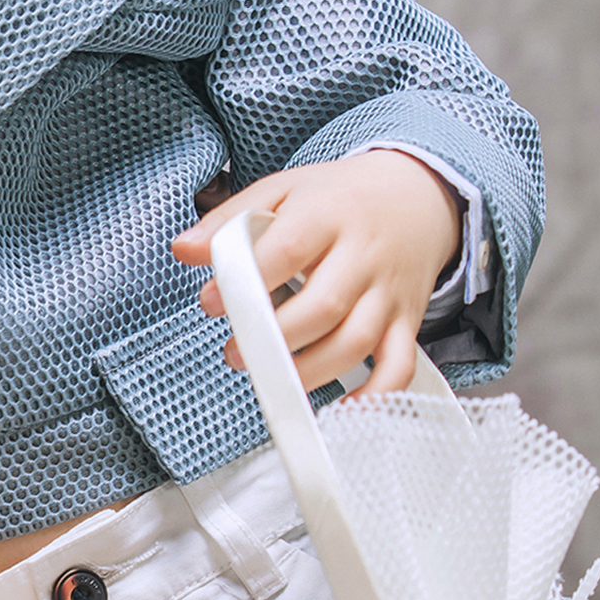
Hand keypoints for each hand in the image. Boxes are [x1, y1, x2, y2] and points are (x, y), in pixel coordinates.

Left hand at [173, 153, 462, 396]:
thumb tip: (182, 249)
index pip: (286, 251)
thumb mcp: (282, 190)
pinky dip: (377, 394)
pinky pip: (400, 365)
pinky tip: (342, 409)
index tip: (210, 303)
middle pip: (323, 306)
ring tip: (271, 375)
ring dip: (310, 370)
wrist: (416, 196)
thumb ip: (230, 219)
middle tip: (235, 351)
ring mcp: (388, 292)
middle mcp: (362, 256)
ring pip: (356, 342)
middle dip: (273, 337)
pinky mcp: (406, 321)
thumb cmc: (337, 198)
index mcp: (326, 215)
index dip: (245, 282)